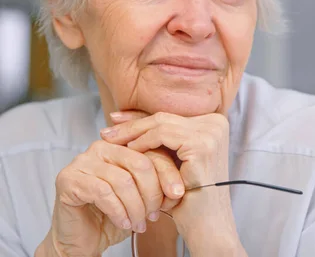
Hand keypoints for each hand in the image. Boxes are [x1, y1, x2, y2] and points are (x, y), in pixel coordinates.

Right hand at [38, 125, 183, 256]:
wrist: (83, 238)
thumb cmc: (114, 214)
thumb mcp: (142, 194)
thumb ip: (156, 181)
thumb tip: (178, 187)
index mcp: (121, 144)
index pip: (152, 152)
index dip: (168, 175)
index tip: (176, 196)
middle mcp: (100, 147)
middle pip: (140, 163)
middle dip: (152, 193)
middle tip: (154, 214)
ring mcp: (82, 162)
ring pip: (123, 180)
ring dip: (135, 207)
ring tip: (139, 223)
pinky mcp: (68, 179)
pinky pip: (103, 193)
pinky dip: (118, 211)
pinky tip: (124, 223)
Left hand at [101, 111, 245, 254]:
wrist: (207, 222)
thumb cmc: (190, 195)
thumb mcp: (174, 160)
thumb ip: (160, 139)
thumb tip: (123, 119)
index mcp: (215, 123)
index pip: (170, 115)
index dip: (141, 117)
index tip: (115, 120)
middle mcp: (216, 123)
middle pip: (165, 117)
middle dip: (132, 123)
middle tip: (106, 131)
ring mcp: (211, 133)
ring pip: (161, 123)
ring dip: (132, 132)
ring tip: (110, 141)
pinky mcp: (201, 145)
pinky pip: (162, 136)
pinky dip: (143, 142)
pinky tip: (128, 151)